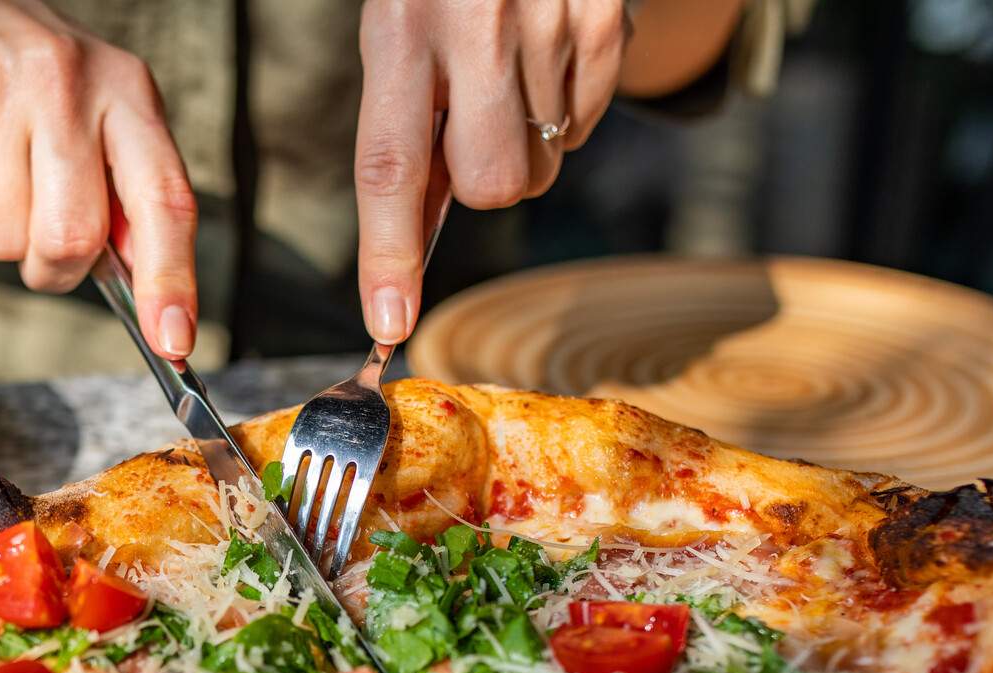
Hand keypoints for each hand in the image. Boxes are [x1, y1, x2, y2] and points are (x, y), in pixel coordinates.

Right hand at [0, 0, 199, 357]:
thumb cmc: (33, 87)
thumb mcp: (100, 119)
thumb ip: (129, 199)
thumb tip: (157, 304)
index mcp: (126, 91)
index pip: (163, 198)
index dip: (170, 278)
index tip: (172, 341)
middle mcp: (65, 78)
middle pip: (69, 238)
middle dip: (53, 265)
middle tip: (40, 228)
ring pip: (1, 239)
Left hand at [355, 0, 627, 343]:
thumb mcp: (399, 23)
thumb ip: (405, 120)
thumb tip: (413, 231)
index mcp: (403, 25)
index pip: (390, 166)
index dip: (388, 254)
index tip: (387, 322)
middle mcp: (477, 27)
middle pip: (490, 185)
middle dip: (481, 180)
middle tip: (472, 126)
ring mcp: (551, 24)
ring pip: (542, 162)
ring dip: (523, 141)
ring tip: (508, 70)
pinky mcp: (605, 20)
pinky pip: (585, 123)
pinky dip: (565, 111)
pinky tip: (544, 58)